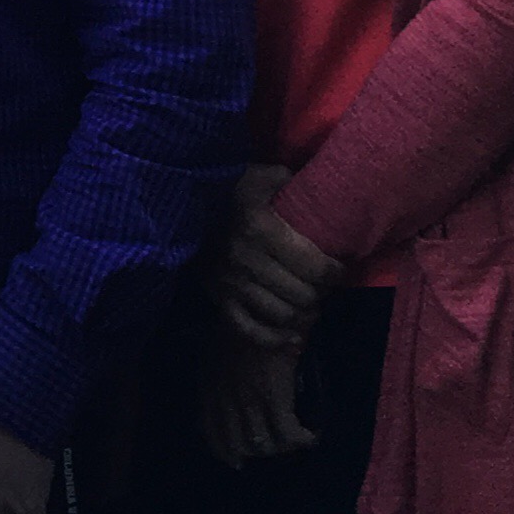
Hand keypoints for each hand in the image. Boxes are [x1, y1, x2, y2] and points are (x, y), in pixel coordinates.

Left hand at [198, 327, 315, 468]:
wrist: (259, 310)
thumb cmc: (239, 325)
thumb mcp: (214, 349)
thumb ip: (215, 373)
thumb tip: (220, 389)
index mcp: (210, 389)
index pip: (211, 432)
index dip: (225, 451)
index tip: (236, 458)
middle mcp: (226, 402)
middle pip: (239, 445)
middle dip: (255, 452)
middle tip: (271, 447)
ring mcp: (250, 403)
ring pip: (265, 445)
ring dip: (281, 447)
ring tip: (293, 438)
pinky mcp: (275, 399)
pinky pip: (288, 434)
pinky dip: (302, 439)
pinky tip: (311, 434)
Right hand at [215, 167, 338, 348]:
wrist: (174, 205)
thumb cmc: (223, 189)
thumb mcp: (254, 175)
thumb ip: (284, 178)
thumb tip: (310, 185)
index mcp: (260, 230)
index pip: (314, 266)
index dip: (335, 271)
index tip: (340, 266)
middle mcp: (248, 262)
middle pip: (303, 294)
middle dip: (322, 292)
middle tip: (325, 284)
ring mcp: (231, 284)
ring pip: (283, 314)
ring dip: (303, 313)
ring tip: (311, 303)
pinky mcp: (219, 297)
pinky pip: (250, 329)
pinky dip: (274, 338)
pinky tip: (292, 337)